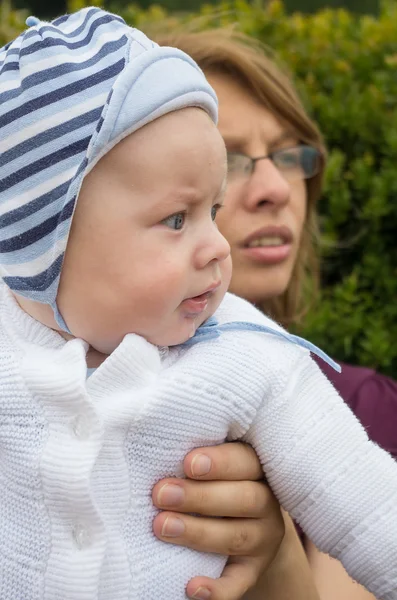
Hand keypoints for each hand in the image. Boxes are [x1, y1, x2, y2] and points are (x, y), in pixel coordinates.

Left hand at [152, 442, 284, 599]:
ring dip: (198, 532)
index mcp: (258, 468)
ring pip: (237, 537)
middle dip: (199, 496)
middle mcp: (266, 503)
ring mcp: (262, 538)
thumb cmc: (218, 481)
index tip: (188, 463)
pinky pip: (238, 583)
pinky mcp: (252, 570)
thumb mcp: (218, 466)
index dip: (219, 462)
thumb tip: (160, 452)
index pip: (246, 461)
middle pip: (244, 499)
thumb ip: (200, 459)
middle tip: (161, 494)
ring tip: (162, 526)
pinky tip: (192, 588)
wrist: (247, 523)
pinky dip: (217, 589)